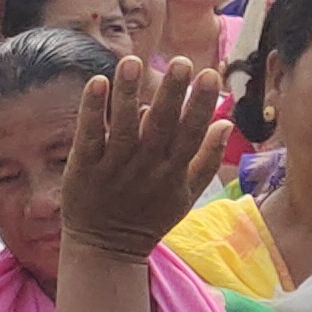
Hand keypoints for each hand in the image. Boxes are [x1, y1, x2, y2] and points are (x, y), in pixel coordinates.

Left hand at [60, 57, 228, 260]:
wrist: (105, 249)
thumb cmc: (149, 218)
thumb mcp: (185, 195)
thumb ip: (207, 158)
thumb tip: (227, 122)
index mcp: (173, 172)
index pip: (191, 133)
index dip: (201, 104)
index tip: (210, 74)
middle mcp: (145, 168)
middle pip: (162, 126)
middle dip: (172, 93)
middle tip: (181, 61)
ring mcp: (114, 167)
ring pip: (124, 126)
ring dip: (129, 94)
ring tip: (132, 62)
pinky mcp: (84, 168)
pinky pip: (89, 135)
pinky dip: (93, 110)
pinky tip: (98, 83)